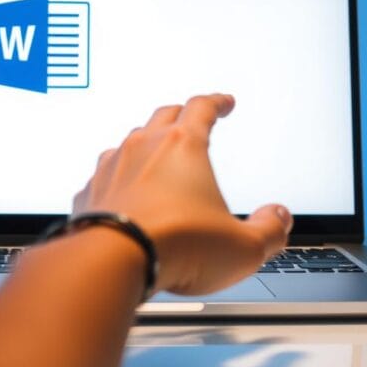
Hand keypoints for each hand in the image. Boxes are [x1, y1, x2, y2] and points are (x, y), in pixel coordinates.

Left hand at [72, 93, 292, 294]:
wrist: (110, 264)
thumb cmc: (175, 247)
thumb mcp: (242, 247)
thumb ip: (267, 231)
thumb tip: (278, 219)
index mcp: (183, 146)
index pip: (202, 108)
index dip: (217, 102)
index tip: (224, 102)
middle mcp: (143, 148)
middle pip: (163, 116)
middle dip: (180, 115)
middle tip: (190, 119)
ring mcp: (111, 169)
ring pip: (129, 143)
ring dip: (144, 146)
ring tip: (155, 159)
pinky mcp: (88, 196)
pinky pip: (104, 177)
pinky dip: (117, 181)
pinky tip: (123, 198)